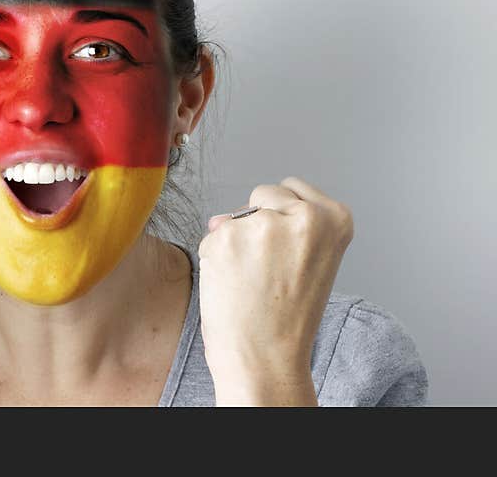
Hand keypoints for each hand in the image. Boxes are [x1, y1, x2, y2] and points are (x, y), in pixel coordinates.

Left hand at [199, 176, 353, 405]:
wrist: (265, 358)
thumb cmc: (286, 318)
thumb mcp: (308, 261)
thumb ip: (280, 226)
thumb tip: (221, 218)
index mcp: (334, 218)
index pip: (292, 187)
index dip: (282, 218)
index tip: (289, 250)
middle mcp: (303, 215)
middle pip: (262, 194)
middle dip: (258, 223)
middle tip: (269, 271)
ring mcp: (263, 224)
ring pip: (235, 216)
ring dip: (235, 242)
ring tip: (251, 281)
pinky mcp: (226, 237)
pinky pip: (212, 235)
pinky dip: (215, 256)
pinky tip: (232, 283)